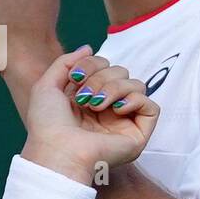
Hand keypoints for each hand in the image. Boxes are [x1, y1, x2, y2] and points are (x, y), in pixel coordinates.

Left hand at [22, 47, 159, 184]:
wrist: (56, 150)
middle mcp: (108, 109)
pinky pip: (152, 106)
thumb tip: (89, 48)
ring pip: (136, 85)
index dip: (93, 64)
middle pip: (121, 72)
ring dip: (115, 88)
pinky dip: (136, 101)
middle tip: (84, 97)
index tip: (75, 77)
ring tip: (96, 106)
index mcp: (89, 98)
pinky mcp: (137, 134)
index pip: (105, 66)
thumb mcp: (47, 85)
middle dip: (101, 78)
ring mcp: (123, 122)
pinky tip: (118, 109)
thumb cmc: (47, 124)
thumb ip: (66, 62)